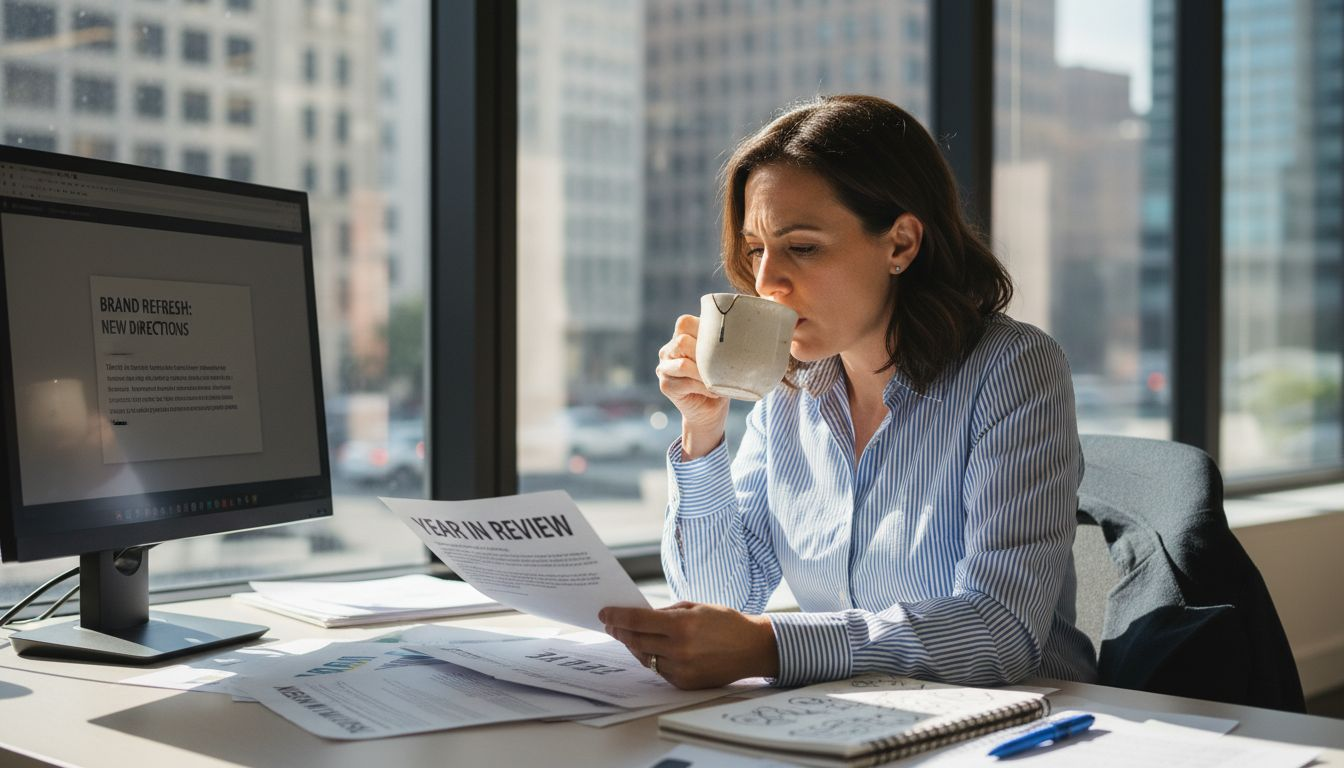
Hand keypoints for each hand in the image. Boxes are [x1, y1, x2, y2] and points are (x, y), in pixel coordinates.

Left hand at [598, 601, 778, 688]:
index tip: (605, 613)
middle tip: (611, 624)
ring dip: (633, 646)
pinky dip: (653, 658)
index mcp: (682, 625)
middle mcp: (679, 649)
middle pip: (636, 641)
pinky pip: (660, 670)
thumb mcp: (696, 608)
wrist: (753, 649)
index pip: (638, 621)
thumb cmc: (726, 622)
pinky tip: (650, 649)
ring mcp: (682, 669)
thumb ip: (667, 613)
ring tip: (627, 636)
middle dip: (620, 631)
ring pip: (645, 657)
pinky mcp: (685, 683)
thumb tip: (641, 617)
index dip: (617, 616)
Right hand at [657, 315, 728, 457]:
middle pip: (682, 341)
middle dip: (705, 354)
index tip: (722, 343)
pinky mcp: (665, 385)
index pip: (684, 322)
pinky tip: (714, 391)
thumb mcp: (723, 356)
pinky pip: (684, 382)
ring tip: (718, 381)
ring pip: (682, 364)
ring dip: (704, 373)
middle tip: (721, 365)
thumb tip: (743, 326)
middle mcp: (669, 350)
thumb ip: (722, 342)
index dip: (702, 330)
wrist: (712, 411)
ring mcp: (664, 368)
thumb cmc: (721, 379)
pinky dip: (703, 387)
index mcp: (681, 337)